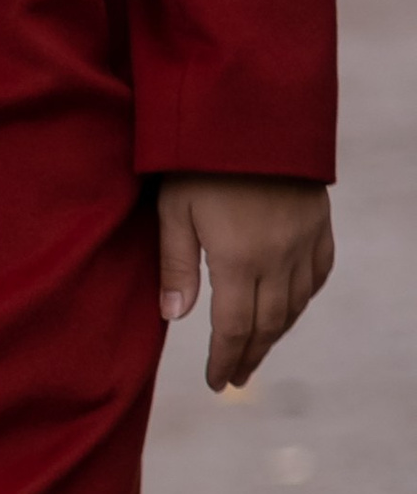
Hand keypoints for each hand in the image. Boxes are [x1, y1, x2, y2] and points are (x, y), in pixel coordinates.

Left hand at [157, 174, 333, 391]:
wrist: (255, 110)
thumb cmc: (200, 158)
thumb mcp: (173, 209)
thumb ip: (176, 264)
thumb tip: (175, 317)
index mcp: (239, 259)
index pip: (234, 329)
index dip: (224, 360)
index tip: (216, 383)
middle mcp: (279, 258)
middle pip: (268, 324)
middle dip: (250, 355)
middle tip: (235, 377)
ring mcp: (304, 240)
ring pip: (296, 304)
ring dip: (276, 333)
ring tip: (256, 351)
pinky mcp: (319, 222)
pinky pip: (318, 274)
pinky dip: (303, 298)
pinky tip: (290, 307)